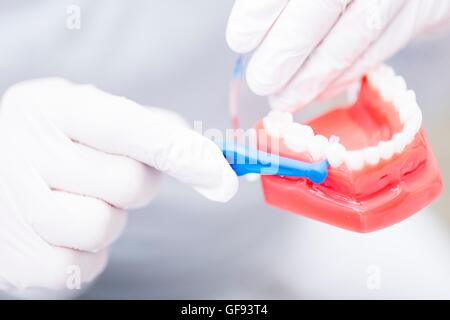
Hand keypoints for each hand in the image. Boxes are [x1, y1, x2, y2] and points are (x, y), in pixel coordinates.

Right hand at [0, 78, 236, 291]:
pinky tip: (69, 231)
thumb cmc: (56, 144)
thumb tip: (205, 154)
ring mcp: (12, 204)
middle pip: (128, 181)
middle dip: (140, 185)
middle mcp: (23, 149)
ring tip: (85, 201)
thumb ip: (148, 126)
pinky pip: (82, 264)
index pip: (129, 127)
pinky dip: (90, 252)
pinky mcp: (16, 256)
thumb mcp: (89, 115)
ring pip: (102, 225)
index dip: (182, 152)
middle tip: (114, 176)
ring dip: (111, 218)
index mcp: (51, 106)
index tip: (221, 176)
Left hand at [227, 0, 449, 109]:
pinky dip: (347, 72)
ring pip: (357, 32)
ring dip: (315, 74)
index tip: (240, 39)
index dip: (263, 10)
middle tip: (262, 81)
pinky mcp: (424, 8)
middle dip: (288, 50)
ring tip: (284, 99)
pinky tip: (319, 89)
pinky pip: (385, 44)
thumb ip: (279, 1)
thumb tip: (249, 32)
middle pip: (325, 4)